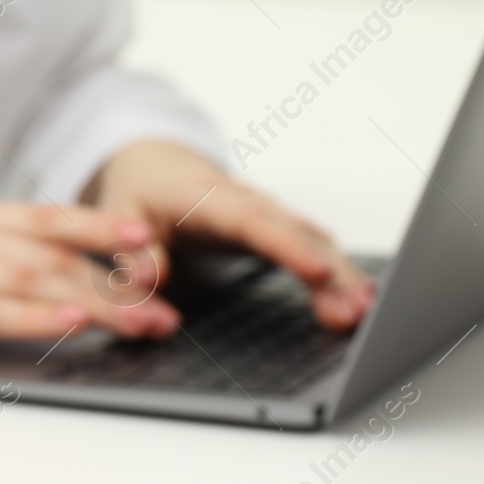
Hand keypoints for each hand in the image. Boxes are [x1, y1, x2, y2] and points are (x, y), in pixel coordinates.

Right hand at [0, 201, 182, 352]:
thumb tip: (40, 284)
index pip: (47, 219)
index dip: (103, 226)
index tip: (150, 241)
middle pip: (53, 254)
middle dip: (116, 283)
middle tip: (165, 310)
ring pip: (31, 280)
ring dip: (93, 304)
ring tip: (138, 324)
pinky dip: (32, 317)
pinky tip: (68, 325)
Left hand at [83, 139, 375, 329]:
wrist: (157, 169)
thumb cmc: (140, 197)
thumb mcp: (120, 218)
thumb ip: (131, 251)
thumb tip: (148, 278)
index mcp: (210, 200)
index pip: (255, 223)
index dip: (288, 247)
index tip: (318, 271)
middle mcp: (250, 204)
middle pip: (299, 235)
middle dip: (331, 273)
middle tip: (354, 312)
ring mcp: (270, 217)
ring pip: (315, 243)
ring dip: (343, 278)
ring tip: (363, 315)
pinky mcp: (280, 233)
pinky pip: (315, 251)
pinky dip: (338, 277)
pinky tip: (358, 303)